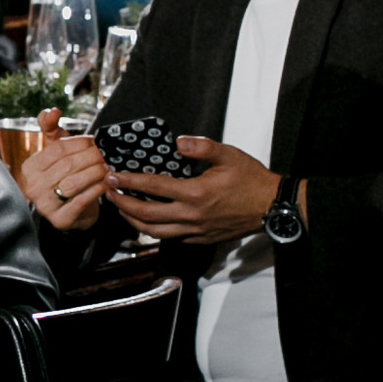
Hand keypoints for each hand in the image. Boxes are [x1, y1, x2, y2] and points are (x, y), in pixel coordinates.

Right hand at [21, 108, 106, 231]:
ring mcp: (45, 205)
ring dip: (96, 172)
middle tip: (105, 153)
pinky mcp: (61, 220)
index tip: (94, 141)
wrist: (70, 209)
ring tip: (107, 166)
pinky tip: (106, 182)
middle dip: (91, 157)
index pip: (58, 150)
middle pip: (68, 165)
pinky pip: (83, 200)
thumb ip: (52, 128)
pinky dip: (97, 189)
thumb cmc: (63, 176)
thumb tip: (53, 111)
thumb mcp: (55, 151)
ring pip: (75, 183)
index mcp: (29, 168)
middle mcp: (33, 187)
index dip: (79, 143)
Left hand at [104, 132, 281, 245]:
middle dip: (123, 204)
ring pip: (155, 232)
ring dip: (134, 221)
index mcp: (195, 193)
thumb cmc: (252, 180)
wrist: (272, 207)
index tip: (113, 175)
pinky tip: (148, 221)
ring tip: (122, 208)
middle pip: (146, 215)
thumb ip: (201, 147)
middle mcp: (191, 216)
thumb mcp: (229, 155)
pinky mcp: (201, 239)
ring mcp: (195, 231)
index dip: (129, 181)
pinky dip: (154, 231)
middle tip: (109, 192)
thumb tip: (178, 142)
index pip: (153, 187)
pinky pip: (171, 238)